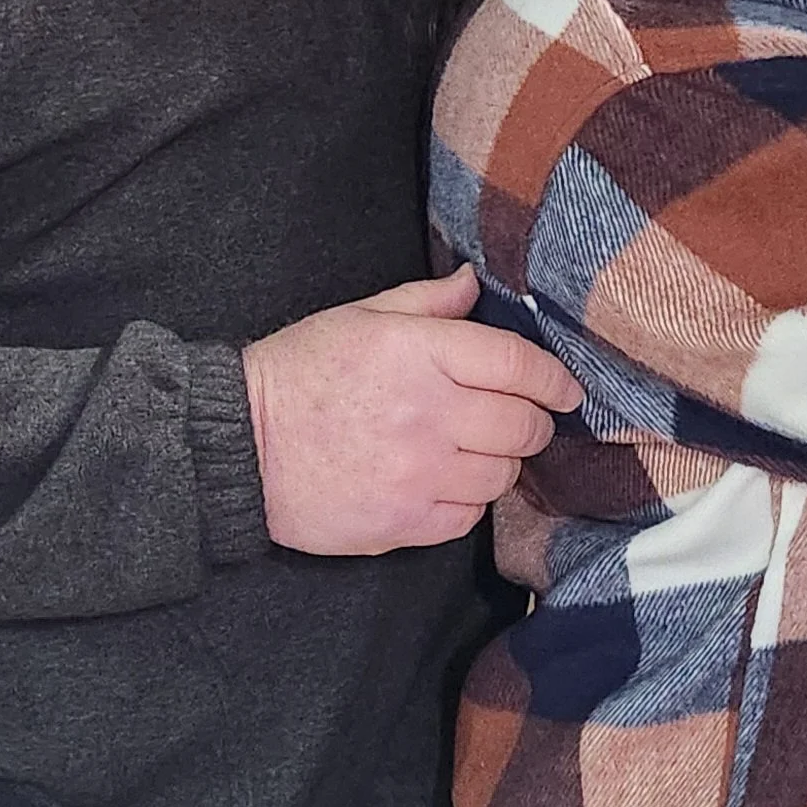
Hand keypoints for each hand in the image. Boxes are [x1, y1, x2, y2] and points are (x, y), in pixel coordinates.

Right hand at [242, 266, 582, 553]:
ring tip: (473, 450)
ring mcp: (419, 474)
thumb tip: (476, 284)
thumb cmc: (299, 374)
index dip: (554, 379)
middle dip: (533, 421)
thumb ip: (427, 302)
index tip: (566, 389)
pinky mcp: (405, 521)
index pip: (518, 365)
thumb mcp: (360, 318)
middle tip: (521, 419)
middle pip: (524, 425)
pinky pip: (469, 516)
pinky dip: (468, 500)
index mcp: (421, 354)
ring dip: (499, 462)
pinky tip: (443, 482)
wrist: (240, 447)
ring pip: (502, 474)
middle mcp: (429, 414)